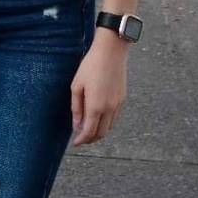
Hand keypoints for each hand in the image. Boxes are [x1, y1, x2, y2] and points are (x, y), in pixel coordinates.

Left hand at [70, 30, 127, 145]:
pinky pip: (114, 118)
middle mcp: (109, 109)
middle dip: (91, 139)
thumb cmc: (90, 67)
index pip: (89, 132)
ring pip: (109, 127)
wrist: (111, 53)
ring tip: (88, 128)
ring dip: (99, 132)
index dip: (82, 140)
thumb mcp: (77, 85)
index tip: (75, 144)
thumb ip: (76, 107)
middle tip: (81, 138)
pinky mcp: (123, 99)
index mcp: (96, 106)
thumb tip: (76, 125)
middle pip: (101, 134)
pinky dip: (106, 122)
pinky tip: (98, 117)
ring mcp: (118, 105)